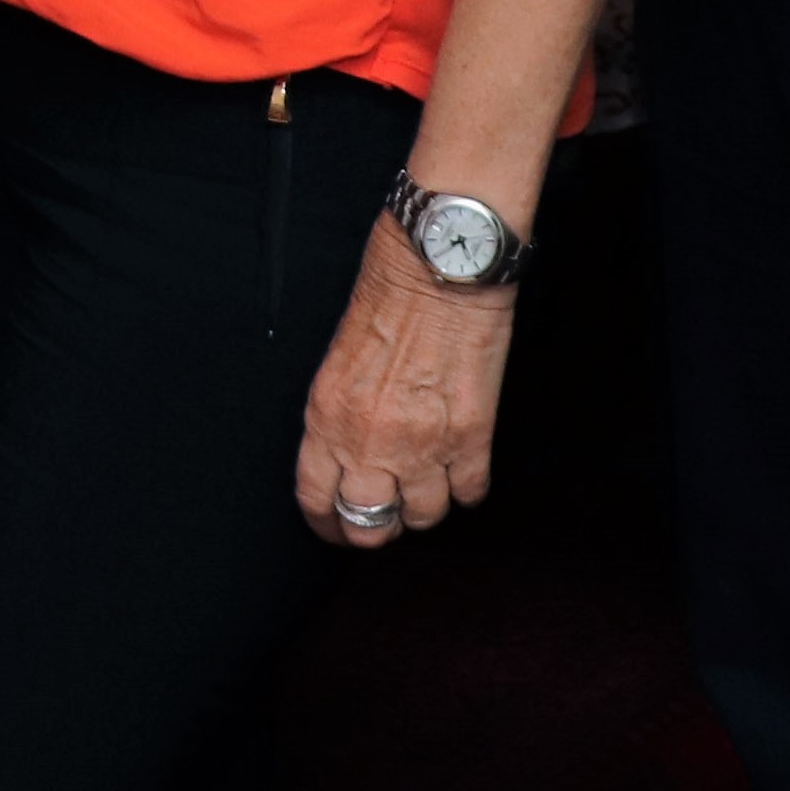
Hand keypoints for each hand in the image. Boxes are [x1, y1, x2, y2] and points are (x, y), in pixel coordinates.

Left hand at [295, 221, 513, 546]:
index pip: (317, 499)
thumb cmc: (389, 295)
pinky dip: (466, 486)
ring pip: (425, 517)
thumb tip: (350, 458)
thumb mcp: (339, 359)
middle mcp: (370, 440)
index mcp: (327, 417)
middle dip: (377, 526)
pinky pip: (469, 493)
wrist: (441, 263)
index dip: (328, 523)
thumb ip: (339, 416)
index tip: (337, 526)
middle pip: (369, 525)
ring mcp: (424, 443)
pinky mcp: (472, 436)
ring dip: (426, 504)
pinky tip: (461, 465)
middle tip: (388, 513)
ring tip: (428, 480)